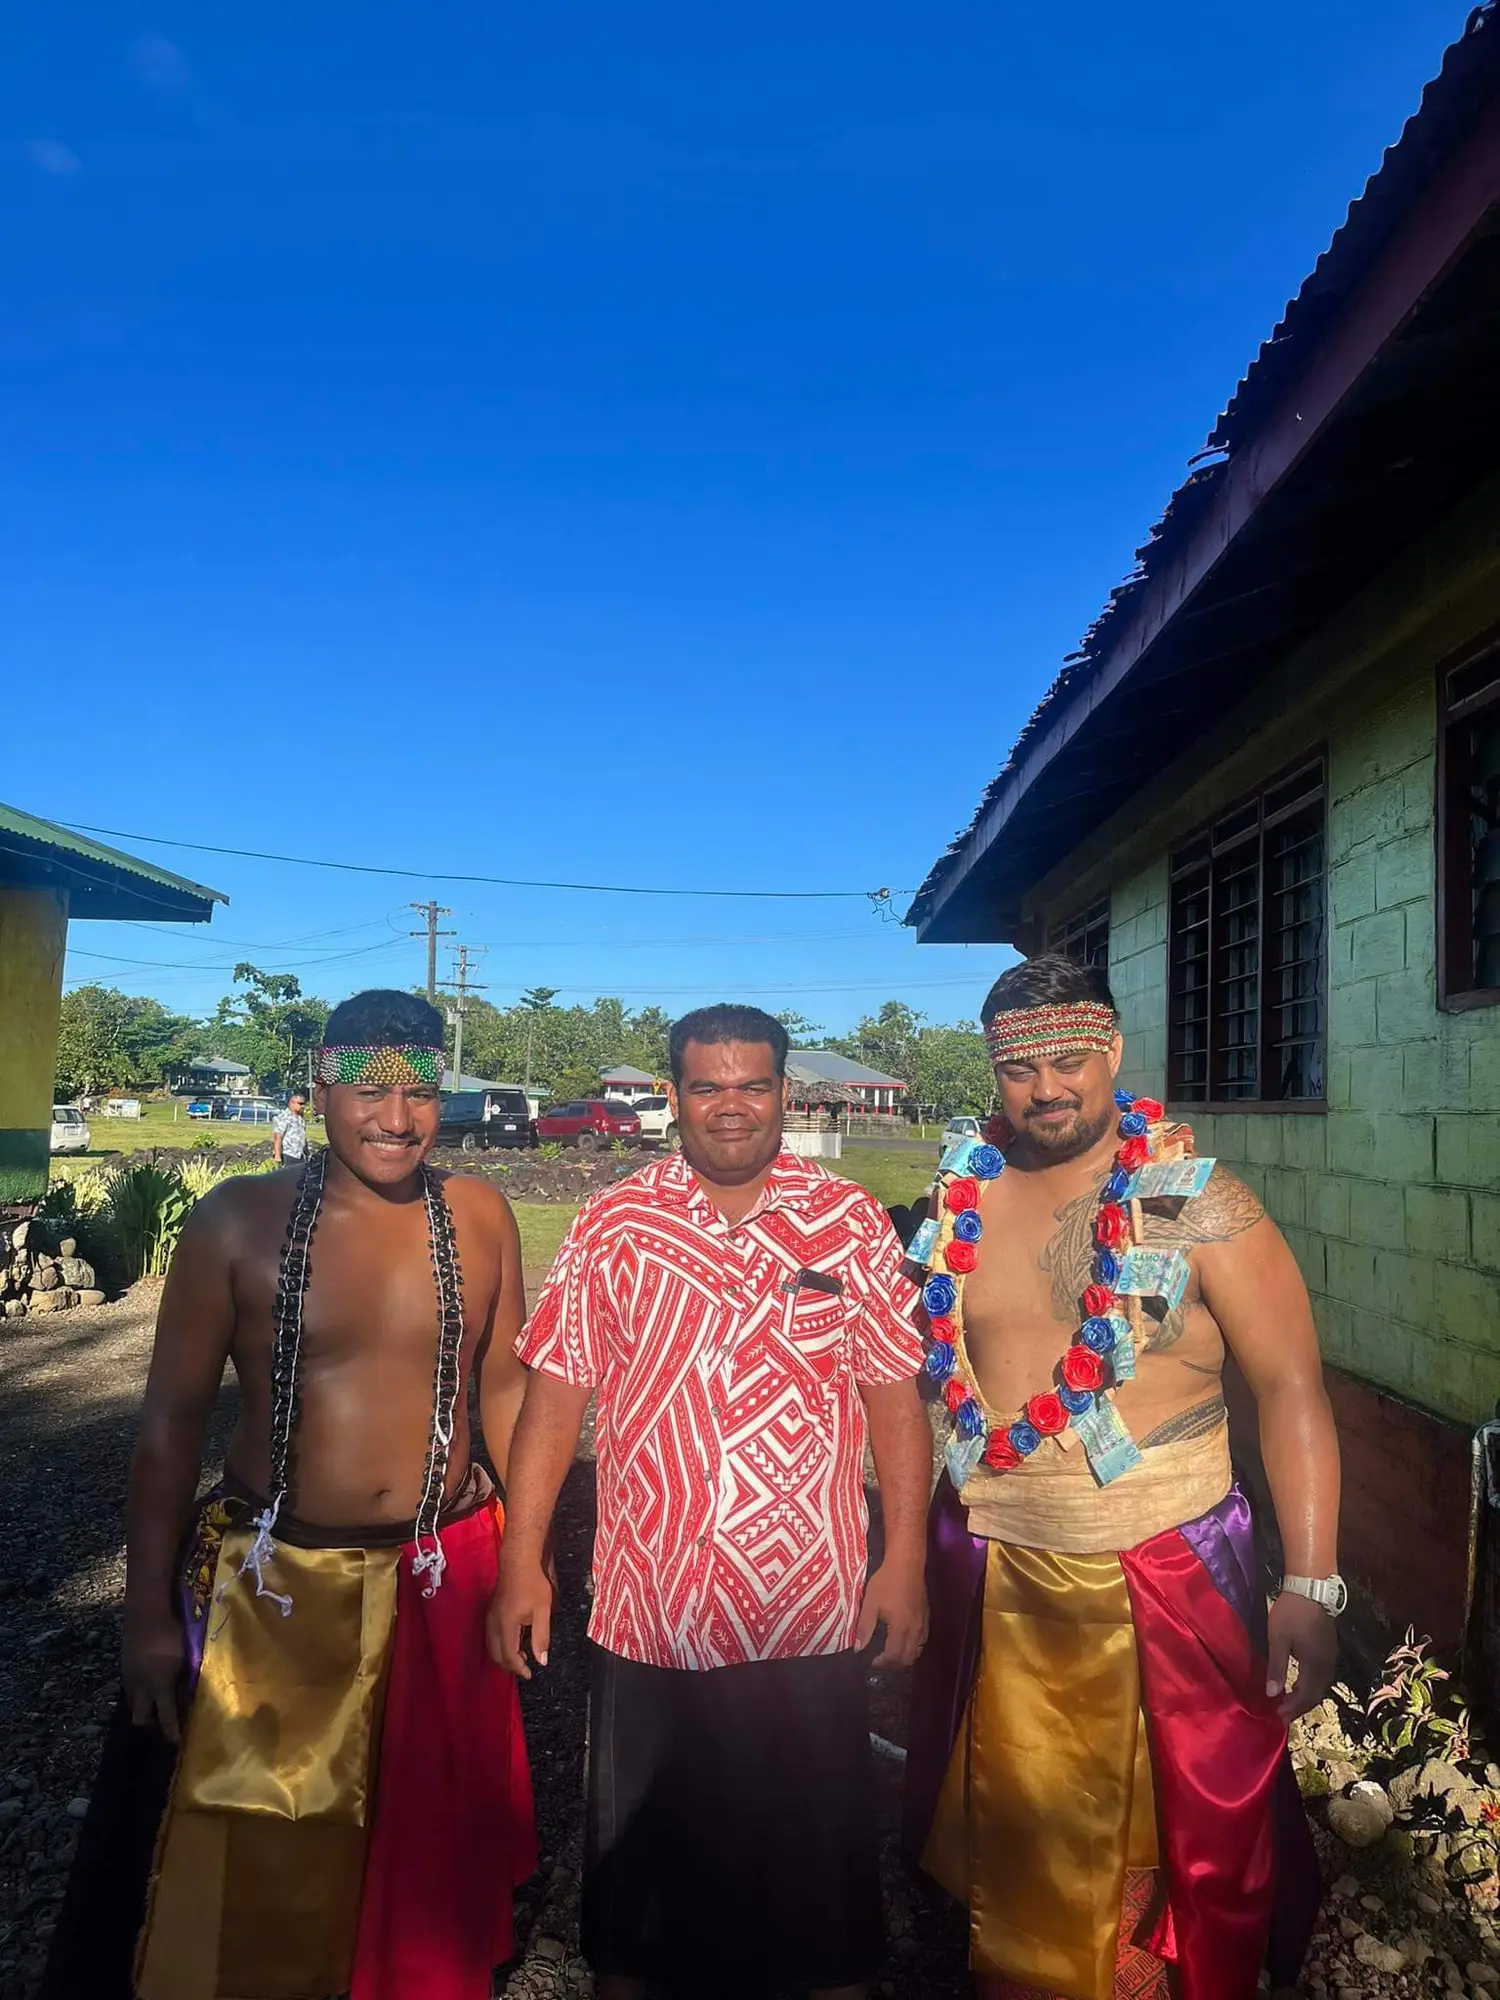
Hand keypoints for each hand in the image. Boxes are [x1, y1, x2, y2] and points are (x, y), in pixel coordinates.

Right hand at [123, 1612, 184, 1743]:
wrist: (146, 1613)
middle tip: (163, 1725)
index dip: (171, 1733)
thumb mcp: (186, 1657)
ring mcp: (130, 1677)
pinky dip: (137, 1694)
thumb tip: (190, 1694)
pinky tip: (146, 1687)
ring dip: (142, 1709)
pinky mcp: (125, 1668)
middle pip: (140, 1718)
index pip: (166, 1718)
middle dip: (151, 1725)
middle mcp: (141, 1687)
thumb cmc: (172, 1633)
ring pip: (132, 1704)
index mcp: (159, 1685)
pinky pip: (129, 1690)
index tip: (177, 1744)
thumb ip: (186, 1678)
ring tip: (154, 1707)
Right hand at [486, 1552, 554, 1678]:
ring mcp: (489, 1618)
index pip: (509, 1656)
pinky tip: (514, 1641)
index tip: (530, 1674)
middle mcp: (493, 1624)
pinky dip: (500, 1646)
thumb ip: (541, 1637)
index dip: (519, 1668)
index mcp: (506, 1626)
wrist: (519, 1562)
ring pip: (491, 1647)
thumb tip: (541, 1661)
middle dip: (509, 1665)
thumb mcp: (543, 1611)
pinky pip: (491, 1637)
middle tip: (525, 1667)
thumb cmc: (533, 1584)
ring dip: (504, 1656)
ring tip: (522, 1656)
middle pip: (496, 1655)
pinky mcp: (490, 1612)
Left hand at [856, 1558, 927, 1667]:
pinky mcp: (926, 1616)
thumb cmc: (886, 1581)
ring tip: (891, 1651)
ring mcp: (923, 1623)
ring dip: (904, 1656)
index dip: (882, 1663)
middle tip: (880, 1659)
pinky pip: (922, 1640)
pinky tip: (903, 1639)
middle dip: (894, 1664)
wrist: (907, 1563)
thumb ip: (864, 1627)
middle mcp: (915, 1630)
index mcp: (901, 1628)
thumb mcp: (870, 1603)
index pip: (894, 1657)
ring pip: (917, 1651)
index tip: (871, 1660)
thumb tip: (858, 1648)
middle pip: (908, 1659)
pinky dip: (912, 1646)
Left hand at [1267, 1588, 1338, 1722]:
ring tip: (1289, 1702)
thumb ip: (1277, 1668)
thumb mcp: (1278, 1640)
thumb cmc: (1292, 1613)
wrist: (1311, 1587)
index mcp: (1315, 1665)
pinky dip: (1311, 1685)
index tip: (1279, 1717)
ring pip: (1321, 1685)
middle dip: (1300, 1706)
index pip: (1306, 1696)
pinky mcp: (1329, 1648)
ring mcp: (1331, 1656)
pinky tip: (1300, 1682)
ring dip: (1306, 1696)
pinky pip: (1323, 1675)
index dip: (1293, 1709)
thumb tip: (1272, 1694)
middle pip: (1316, 1694)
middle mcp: (1327, 1665)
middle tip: (1284, 1714)